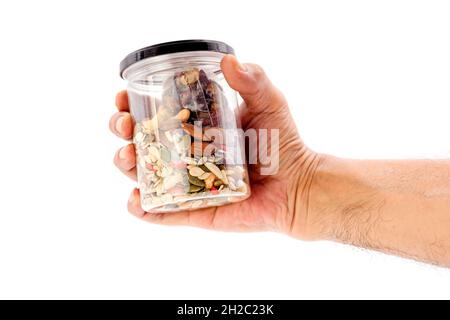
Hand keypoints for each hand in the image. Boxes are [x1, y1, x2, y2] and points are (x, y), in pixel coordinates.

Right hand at [110, 55, 320, 237]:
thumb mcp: (269, 103)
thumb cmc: (282, 143)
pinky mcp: (193, 210)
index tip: (124, 97)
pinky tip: (137, 200)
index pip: (156, 112)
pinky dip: (142, 209)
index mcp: (195, 126)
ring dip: (126, 165)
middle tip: (124, 125)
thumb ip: (252, 79)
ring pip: (144, 175)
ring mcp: (186, 182)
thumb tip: (228, 60)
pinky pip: (161, 212)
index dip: (133, 104)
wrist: (296, 185)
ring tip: (128, 156)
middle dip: (122, 130)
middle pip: (141, 141)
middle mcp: (185, 153)